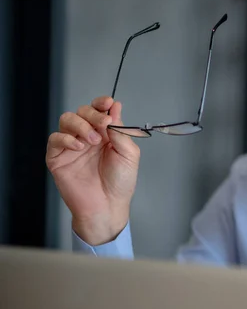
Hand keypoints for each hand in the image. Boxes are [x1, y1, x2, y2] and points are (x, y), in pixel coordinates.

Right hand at [46, 96, 140, 245]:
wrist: (107, 206)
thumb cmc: (120, 182)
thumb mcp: (129, 153)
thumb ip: (120, 130)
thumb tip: (115, 107)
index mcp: (106, 133)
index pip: (99, 110)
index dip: (101, 103)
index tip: (108, 102)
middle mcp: (88, 136)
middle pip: (82, 111)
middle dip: (93, 114)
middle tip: (103, 125)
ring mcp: (72, 146)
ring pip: (67, 120)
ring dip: (80, 125)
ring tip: (93, 141)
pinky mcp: (57, 157)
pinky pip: (55, 139)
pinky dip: (66, 138)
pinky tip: (79, 147)